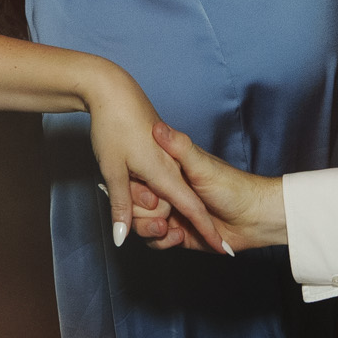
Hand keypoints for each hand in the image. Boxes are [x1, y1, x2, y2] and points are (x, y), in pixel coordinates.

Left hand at [80, 74, 229, 253]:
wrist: (112, 90)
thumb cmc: (114, 126)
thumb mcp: (114, 169)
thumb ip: (122, 205)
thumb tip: (122, 237)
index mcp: (167, 173)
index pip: (195, 211)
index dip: (210, 231)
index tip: (225, 247)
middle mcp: (173, 169)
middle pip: (175, 211)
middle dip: (159, 227)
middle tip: (142, 221)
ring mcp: (168, 162)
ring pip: (164, 201)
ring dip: (148, 212)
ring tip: (128, 198)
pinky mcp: (160, 156)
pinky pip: (159, 187)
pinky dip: (146, 196)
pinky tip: (132, 188)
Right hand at [136, 122, 286, 251]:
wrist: (255, 218)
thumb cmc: (233, 186)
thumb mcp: (203, 165)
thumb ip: (179, 148)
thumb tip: (157, 127)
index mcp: (169, 173)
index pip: (136, 181)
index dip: (135, 190)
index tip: (147, 195)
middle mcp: (167, 194)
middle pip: (135, 206)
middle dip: (142, 214)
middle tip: (162, 214)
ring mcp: (172, 215)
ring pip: (142, 226)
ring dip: (151, 230)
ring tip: (166, 228)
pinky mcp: (178, 235)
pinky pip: (157, 242)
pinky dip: (163, 242)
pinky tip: (178, 236)